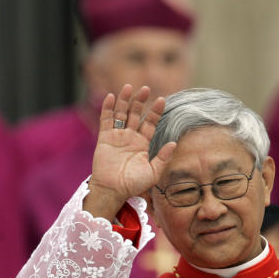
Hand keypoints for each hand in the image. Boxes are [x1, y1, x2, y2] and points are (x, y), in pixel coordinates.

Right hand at [84, 84, 177, 220]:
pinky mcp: (104, 138)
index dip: (155, 112)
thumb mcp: (153, 172)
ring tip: (129, 86)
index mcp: (142, 144)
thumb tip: (174, 143)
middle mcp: (130, 137)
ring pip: (121, 114)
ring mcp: (117, 137)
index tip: (162, 100)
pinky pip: (106, 120)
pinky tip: (111, 97)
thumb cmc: (133, 184)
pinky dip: (108, 108)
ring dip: (125, 100)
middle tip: (146, 88)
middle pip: (136, 114)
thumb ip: (163, 157)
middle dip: (140, 101)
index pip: (150, 123)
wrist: (113, 190)